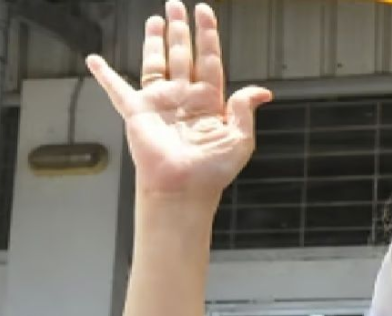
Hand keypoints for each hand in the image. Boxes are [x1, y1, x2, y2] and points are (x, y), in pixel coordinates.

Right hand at [86, 0, 271, 202]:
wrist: (184, 190)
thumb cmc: (212, 171)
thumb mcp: (240, 139)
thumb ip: (245, 110)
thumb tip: (264, 91)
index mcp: (209, 102)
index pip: (209, 60)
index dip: (207, 35)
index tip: (204, 12)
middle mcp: (184, 98)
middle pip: (182, 55)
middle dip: (180, 31)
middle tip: (176, 5)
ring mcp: (160, 103)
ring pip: (157, 63)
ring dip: (155, 41)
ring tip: (157, 19)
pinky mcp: (137, 112)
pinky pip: (117, 89)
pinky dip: (105, 75)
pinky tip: (95, 61)